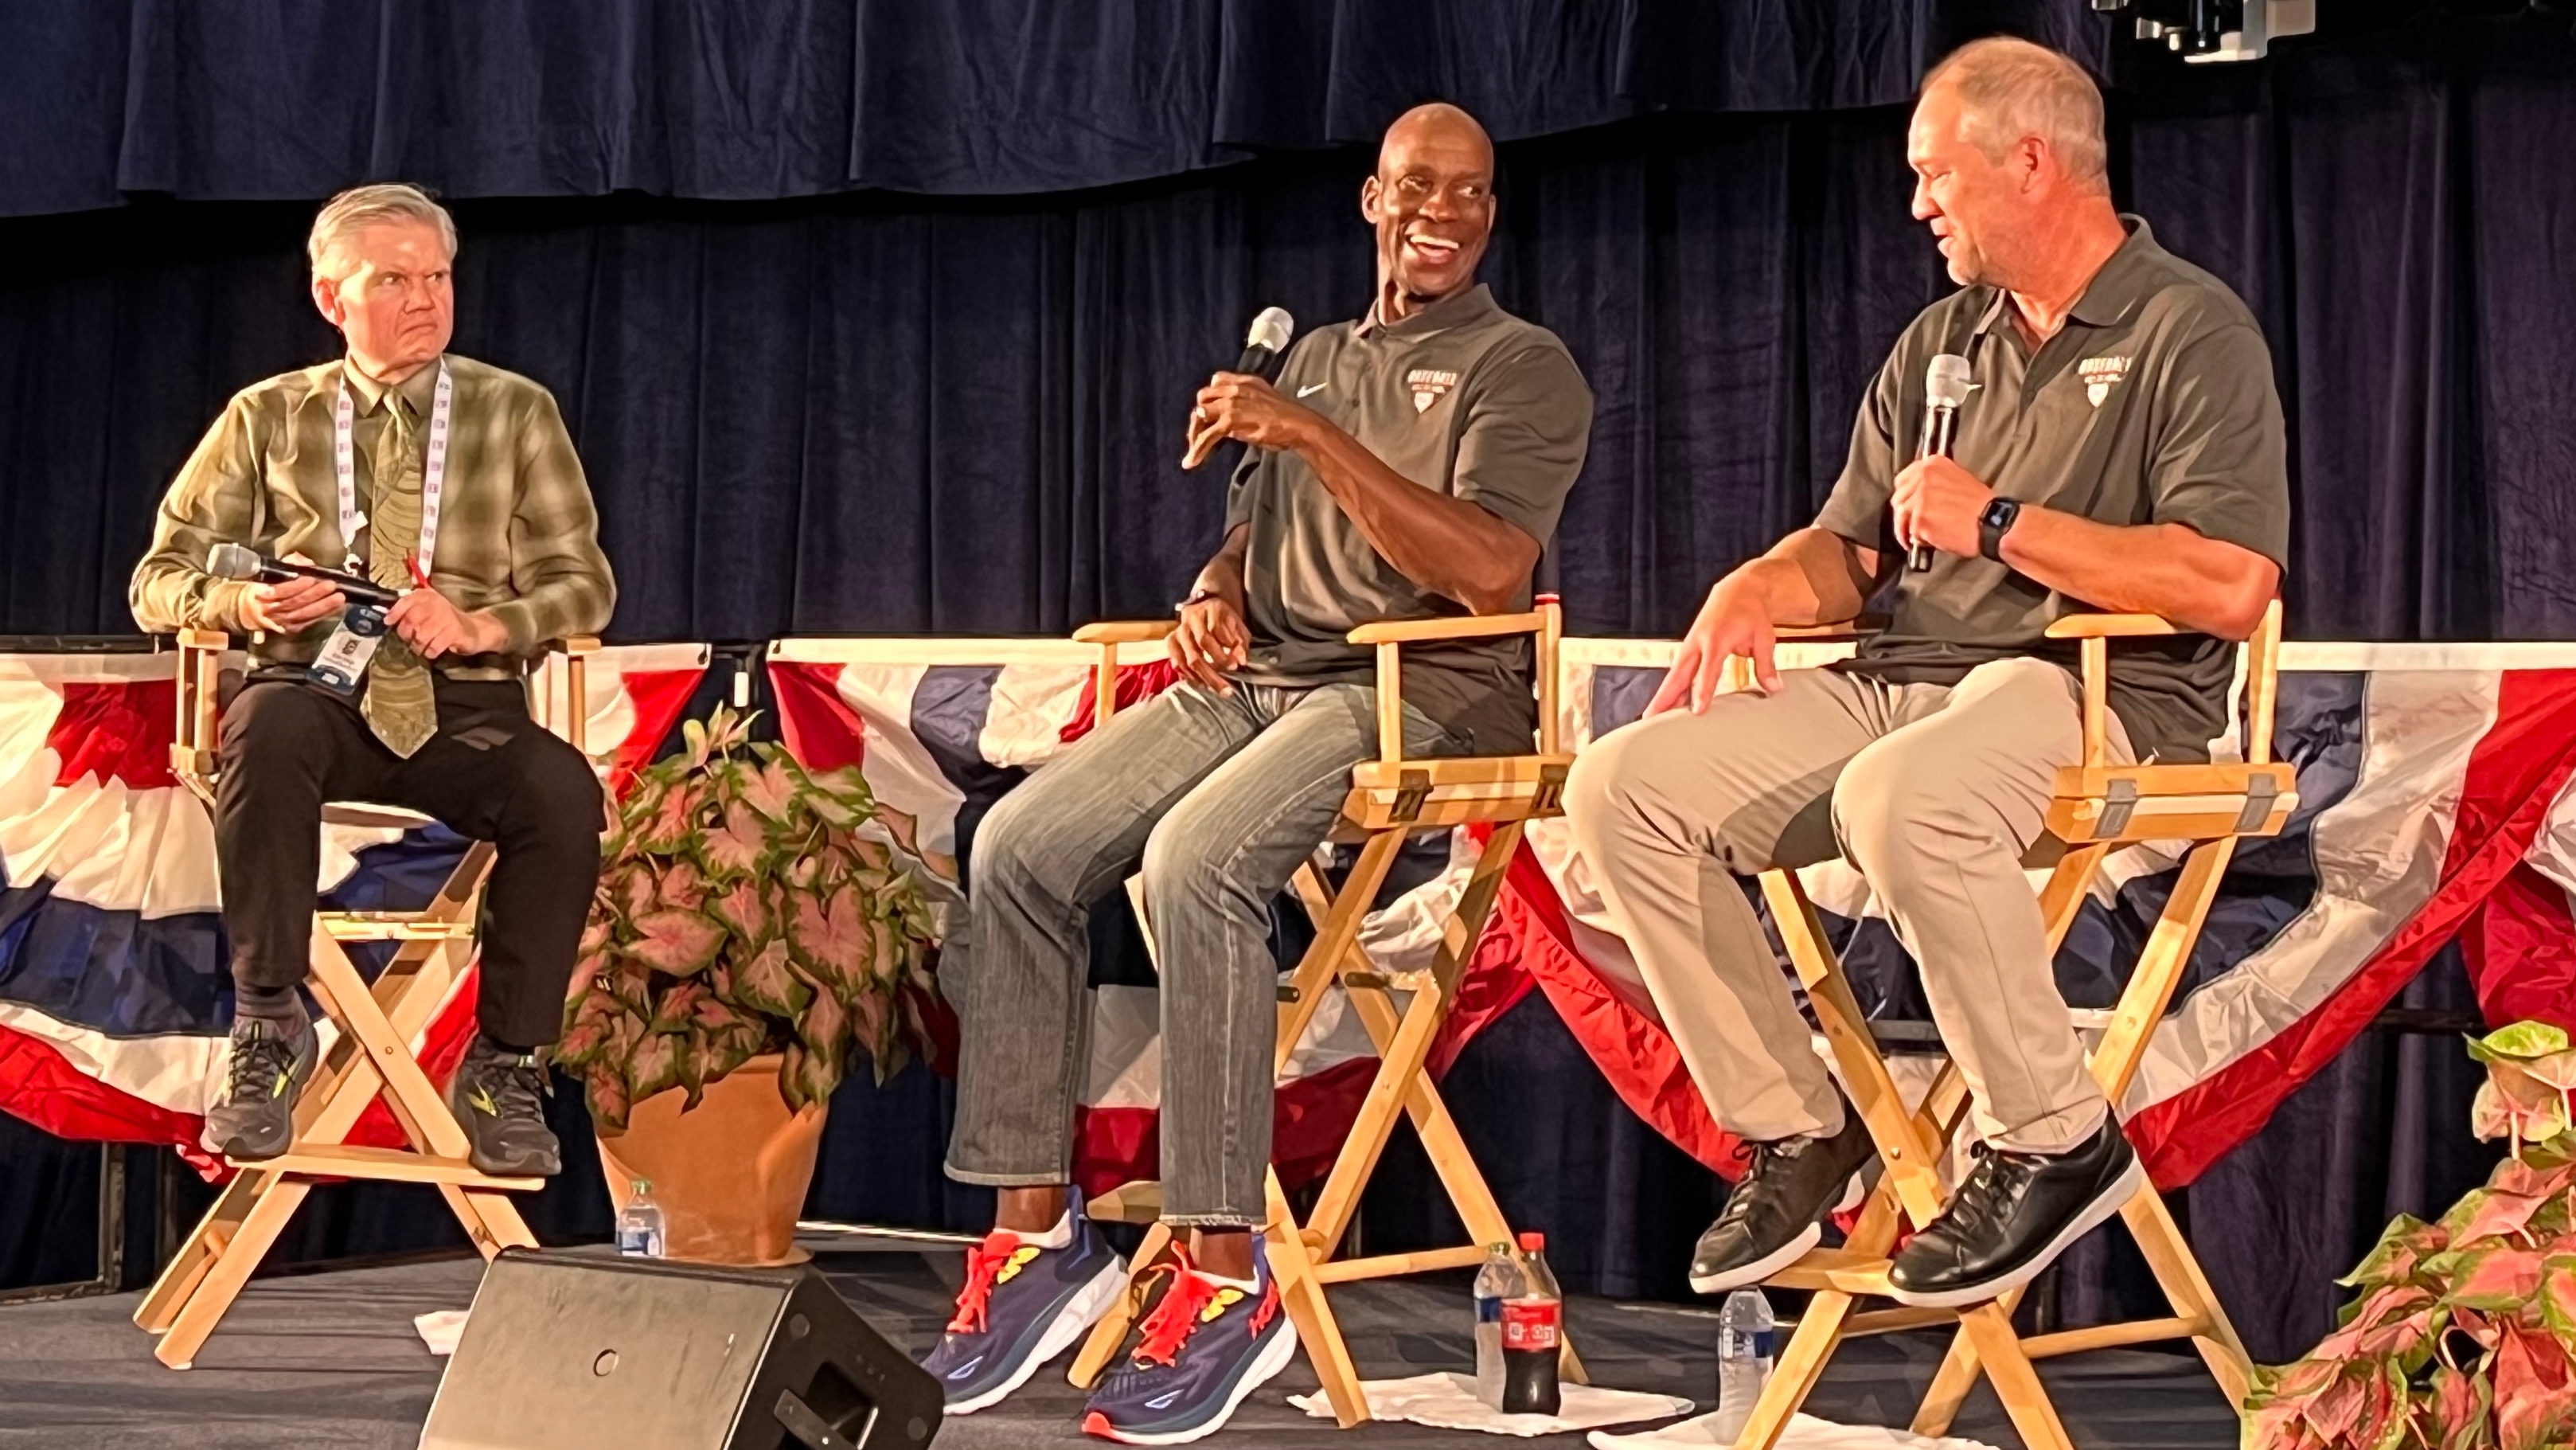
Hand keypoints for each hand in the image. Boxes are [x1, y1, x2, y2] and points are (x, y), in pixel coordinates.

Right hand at [238, 552, 343, 633]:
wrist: (249, 612)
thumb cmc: (261, 589)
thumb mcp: (268, 574)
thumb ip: (287, 565)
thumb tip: (303, 560)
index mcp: (262, 594)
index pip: (281, 591)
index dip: (297, 586)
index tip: (311, 578)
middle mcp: (271, 610)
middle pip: (296, 603)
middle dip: (315, 594)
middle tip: (331, 585)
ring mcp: (282, 622)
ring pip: (304, 614)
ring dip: (324, 606)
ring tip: (339, 597)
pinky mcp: (291, 629)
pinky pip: (309, 622)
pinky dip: (323, 614)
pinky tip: (335, 608)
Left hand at [385, 587, 507, 659]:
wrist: (472, 629)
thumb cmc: (443, 620)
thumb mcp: (425, 610)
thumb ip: (407, 611)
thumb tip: (385, 617)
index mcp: (427, 596)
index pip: (405, 601)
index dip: (395, 613)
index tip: (388, 622)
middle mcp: (436, 603)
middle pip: (410, 622)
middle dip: (406, 635)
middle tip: (410, 640)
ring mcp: (446, 618)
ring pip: (420, 637)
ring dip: (418, 647)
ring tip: (421, 648)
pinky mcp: (454, 632)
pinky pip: (433, 647)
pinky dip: (430, 653)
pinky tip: (432, 651)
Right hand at [1167, 594, 1249, 693]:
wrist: (1205, 608)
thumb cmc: (1224, 621)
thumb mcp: (1237, 627)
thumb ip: (1240, 643)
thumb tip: (1241, 661)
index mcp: (1211, 610)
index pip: (1215, 632)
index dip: (1224, 652)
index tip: (1235, 666)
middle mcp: (1191, 619)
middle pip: (1199, 649)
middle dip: (1213, 672)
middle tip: (1227, 689)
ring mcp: (1179, 631)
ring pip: (1187, 660)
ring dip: (1203, 678)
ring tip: (1217, 690)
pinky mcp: (1171, 642)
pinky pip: (1177, 664)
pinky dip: (1190, 676)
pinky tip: (1203, 684)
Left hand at [1182, 373, 1318, 468]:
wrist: (1297, 424)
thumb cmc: (1286, 418)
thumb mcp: (1264, 402)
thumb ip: (1246, 406)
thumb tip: (1230, 424)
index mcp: (1243, 382)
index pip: (1216, 380)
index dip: (1210, 397)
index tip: (1210, 412)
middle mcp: (1233, 388)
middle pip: (1202, 398)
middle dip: (1198, 417)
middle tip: (1199, 435)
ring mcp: (1230, 404)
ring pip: (1199, 417)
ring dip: (1193, 435)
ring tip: (1193, 452)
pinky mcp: (1229, 421)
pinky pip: (1206, 436)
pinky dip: (1197, 450)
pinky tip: (1191, 461)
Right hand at [1647, 579, 1778, 715]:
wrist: (1737, 590)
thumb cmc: (1750, 613)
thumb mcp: (1764, 636)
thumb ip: (1765, 664)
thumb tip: (1774, 688)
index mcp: (1717, 640)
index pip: (1707, 671)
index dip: (1702, 691)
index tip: (1697, 711)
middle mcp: (1698, 643)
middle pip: (1679, 675)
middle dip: (1666, 697)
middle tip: (1652, 718)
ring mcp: (1690, 646)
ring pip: (1673, 676)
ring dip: (1662, 696)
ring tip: (1650, 718)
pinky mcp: (1689, 649)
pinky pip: (1677, 673)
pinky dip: (1670, 689)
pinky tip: (1665, 706)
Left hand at [1890, 455, 1994, 561]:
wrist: (1992, 521)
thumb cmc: (1980, 505)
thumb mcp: (1958, 478)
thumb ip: (1935, 481)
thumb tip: (1918, 495)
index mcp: (1932, 464)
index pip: (1902, 479)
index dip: (1904, 495)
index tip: (1907, 505)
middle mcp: (1923, 477)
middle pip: (1898, 498)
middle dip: (1902, 513)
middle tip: (1909, 524)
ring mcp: (1919, 498)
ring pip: (1900, 516)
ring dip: (1905, 529)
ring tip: (1913, 538)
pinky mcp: (1919, 518)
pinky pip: (1909, 531)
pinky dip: (1915, 539)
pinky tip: (1925, 543)